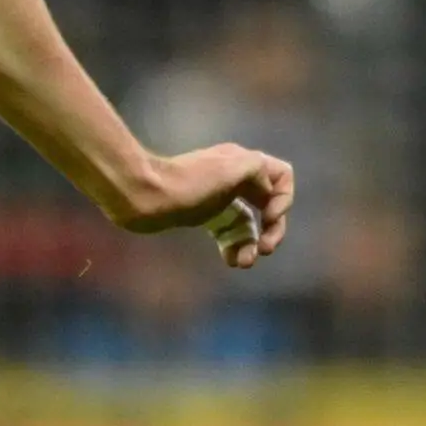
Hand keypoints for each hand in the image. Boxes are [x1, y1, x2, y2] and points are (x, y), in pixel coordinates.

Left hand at [114, 144, 293, 269]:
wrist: (142, 195)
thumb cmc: (186, 183)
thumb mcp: (231, 168)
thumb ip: (258, 170)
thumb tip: (267, 190)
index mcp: (243, 162)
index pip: (281, 176)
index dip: (283, 199)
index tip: (268, 216)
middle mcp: (234, 178)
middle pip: (268, 204)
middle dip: (273, 228)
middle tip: (265, 249)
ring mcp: (217, 197)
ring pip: (248, 223)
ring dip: (253, 243)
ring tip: (245, 263)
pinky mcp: (201, 215)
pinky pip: (227, 232)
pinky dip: (233, 246)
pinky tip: (231, 261)